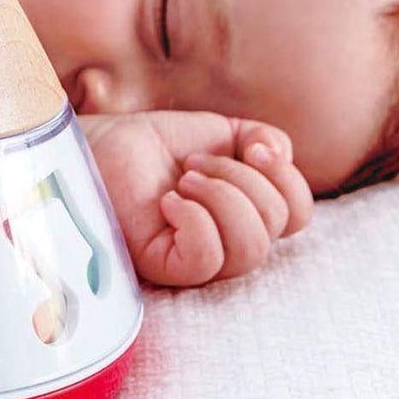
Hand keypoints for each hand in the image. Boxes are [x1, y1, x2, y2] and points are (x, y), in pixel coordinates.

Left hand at [78, 110, 312, 286]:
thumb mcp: (221, 132)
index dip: (286, 177)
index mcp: (247, 214)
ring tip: (184, 178)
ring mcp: (196, 259)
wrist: (102, 144)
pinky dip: (196, 219)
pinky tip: (168, 199)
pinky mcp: (164, 266)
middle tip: (195, 162)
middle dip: (243, 178)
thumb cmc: (155, 144)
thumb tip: (280, 155)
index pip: (297, 216)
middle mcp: (228, 242)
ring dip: (221, 196)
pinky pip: (206, 258)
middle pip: (277, 227)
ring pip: (250, 248)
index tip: (252, 146)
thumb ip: (263, 139)